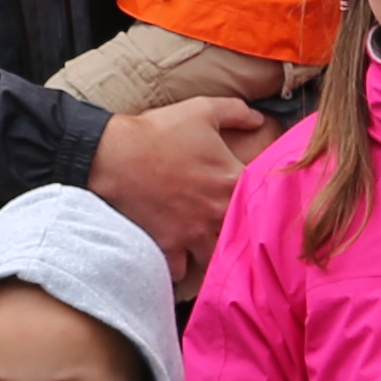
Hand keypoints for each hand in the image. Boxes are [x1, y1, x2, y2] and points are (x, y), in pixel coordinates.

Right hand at [88, 96, 266, 269]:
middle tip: (238, 226)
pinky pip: (182, 269)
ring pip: (218, 257)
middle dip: (244, 231)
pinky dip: (181, 265)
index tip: (257, 198)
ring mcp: (193, 233)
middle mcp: (218, 212)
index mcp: (232, 181)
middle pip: (246, 234)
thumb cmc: (158, 131)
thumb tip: (259, 119)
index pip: (266, 199)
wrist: (113, 155)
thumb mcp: (201, 110)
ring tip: (211, 245)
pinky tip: (180, 254)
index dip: (264, 199)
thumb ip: (237, 112)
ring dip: (216, 252)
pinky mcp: (168, 245)